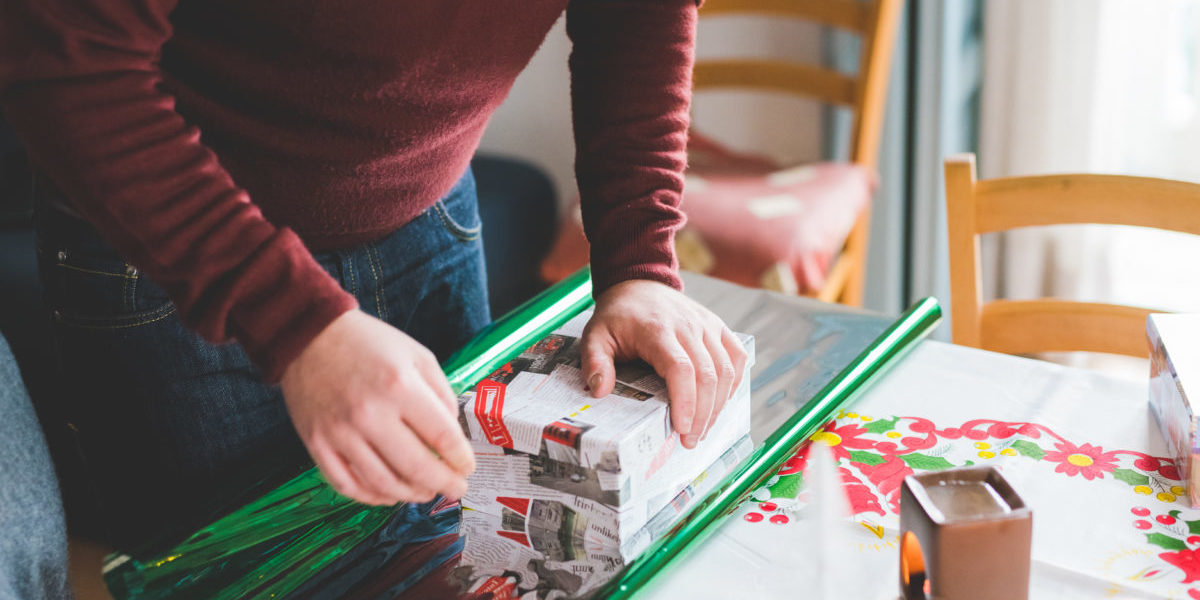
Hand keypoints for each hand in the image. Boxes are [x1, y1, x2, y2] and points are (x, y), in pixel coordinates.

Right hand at [280, 310, 474, 504]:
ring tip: (427, 492)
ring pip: (383, 484)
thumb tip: (452, 433)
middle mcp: (369, 414)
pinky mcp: (317, 445)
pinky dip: (373, 497)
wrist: (307, 336)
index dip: (460, 458)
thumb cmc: (368, 343)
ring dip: (411, 495)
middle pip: (415, 468)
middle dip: (444, 484)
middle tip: (456, 489)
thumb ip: (441, 393)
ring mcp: (340, 433)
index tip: (468, 467)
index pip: (442, 436)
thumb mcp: (417, 355)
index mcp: (399, 386)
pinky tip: (390, 493)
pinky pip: (347, 485)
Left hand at [581, 280, 747, 448]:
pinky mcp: (717, 327)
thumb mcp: (595, 335)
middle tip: (691, 440)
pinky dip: (734, 382)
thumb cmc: (618, 315)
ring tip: (703, 428)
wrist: (639, 284)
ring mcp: (706, 325)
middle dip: (704, 414)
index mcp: (658, 330)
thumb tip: (599, 391)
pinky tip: (720, 403)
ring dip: (719, 405)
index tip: (683, 429)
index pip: (681, 369)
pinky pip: (736, 356)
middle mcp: (688, 326)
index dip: (686, 402)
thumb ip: (595, 363)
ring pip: (726, 370)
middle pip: (708, 376)